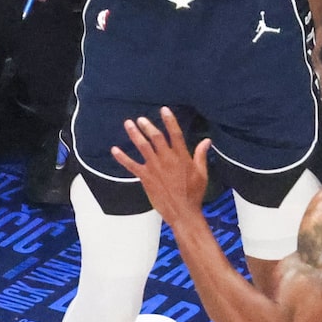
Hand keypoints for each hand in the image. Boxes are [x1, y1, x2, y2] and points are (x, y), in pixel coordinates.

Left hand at [112, 107, 209, 223]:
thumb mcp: (202, 173)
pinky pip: (131, 165)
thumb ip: (201, 155)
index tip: (164, 110)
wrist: (183, 212)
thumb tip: (207, 140)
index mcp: (181, 156)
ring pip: (143, 146)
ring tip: (128, 124)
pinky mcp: (146, 177)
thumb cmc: (194, 194)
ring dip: (135, 134)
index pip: (175, 133)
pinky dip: (122, 157)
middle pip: (155, 137)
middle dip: (148, 126)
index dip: (169, 120)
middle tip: (141, 119)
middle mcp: (167, 159)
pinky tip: (114, 150)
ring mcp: (155, 168)